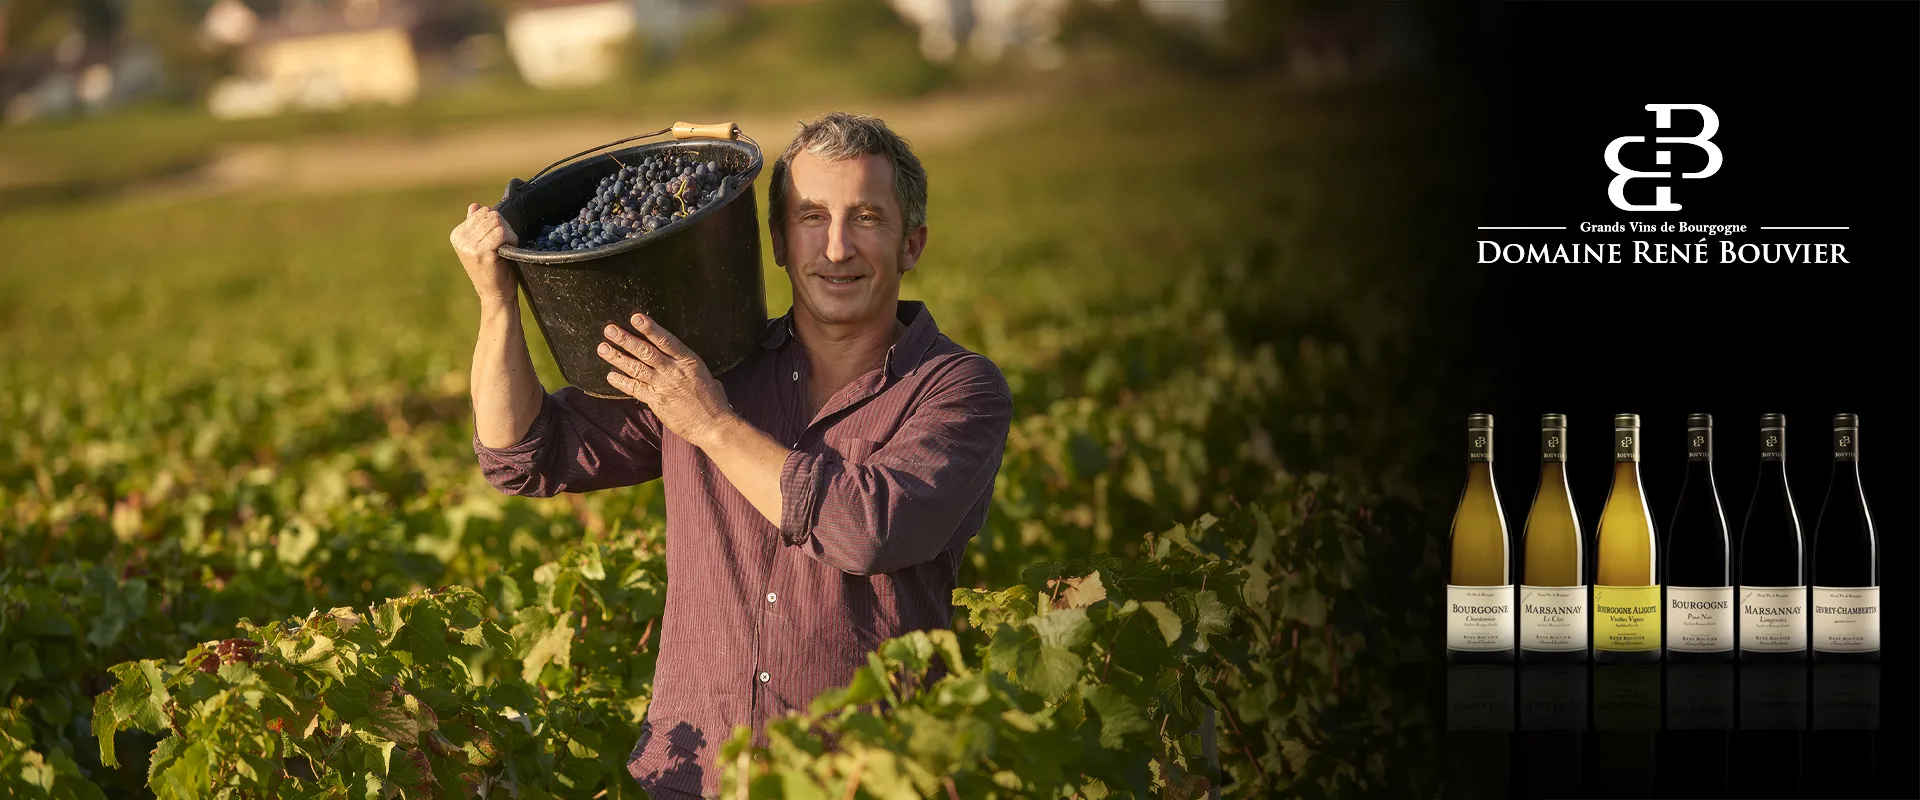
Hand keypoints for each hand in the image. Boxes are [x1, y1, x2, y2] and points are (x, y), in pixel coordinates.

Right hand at [450, 203, 518, 307]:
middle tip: (504, 244)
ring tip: (505, 248)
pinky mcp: (481, 252)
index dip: (496, 222)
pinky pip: (502, 233)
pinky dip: (511, 239)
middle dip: (504, 226)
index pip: (482, 211)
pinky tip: (508, 250)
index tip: (497, 240)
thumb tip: (475, 206)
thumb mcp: (481, 245)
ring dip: (508, 234)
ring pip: (497, 222)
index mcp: (457, 234)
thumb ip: (476, 225)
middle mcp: (460, 238)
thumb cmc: (493, 269)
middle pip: (491, 214)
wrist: (495, 294)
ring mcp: (469, 245)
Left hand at [601, 313, 733, 443]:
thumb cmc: (714, 402)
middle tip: (609, 330)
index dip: (650, 328)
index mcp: (689, 361)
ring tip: (602, 348)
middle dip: (626, 339)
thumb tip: (687, 366)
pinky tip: (610, 375)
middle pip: (645, 352)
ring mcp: (663, 386)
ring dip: (617, 357)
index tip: (635, 317)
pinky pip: (635, 389)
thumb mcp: (708, 377)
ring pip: (636, 368)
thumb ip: (692, 369)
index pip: (666, 340)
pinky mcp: (656, 401)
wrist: (713, 425)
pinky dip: (622, 382)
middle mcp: (674, 371)